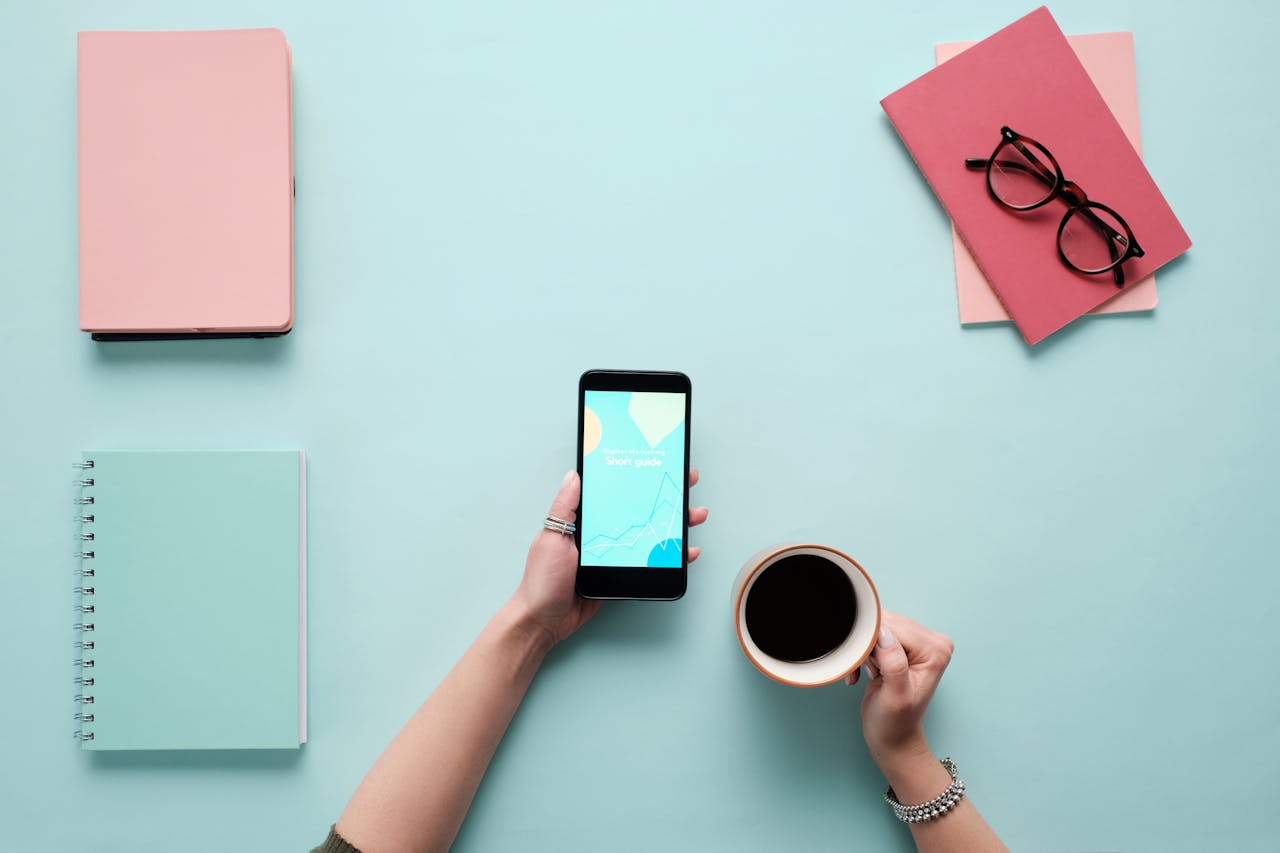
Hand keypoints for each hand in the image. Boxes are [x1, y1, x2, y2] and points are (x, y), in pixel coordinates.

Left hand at [512, 469, 708, 645]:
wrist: (544, 622)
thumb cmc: (542, 580)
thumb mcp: (552, 537)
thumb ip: (565, 508)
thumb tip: (574, 474)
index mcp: (584, 521)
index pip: (616, 493)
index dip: (637, 480)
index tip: (656, 465)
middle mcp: (602, 534)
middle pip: (640, 511)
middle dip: (666, 498)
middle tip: (687, 485)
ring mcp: (614, 555)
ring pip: (650, 534)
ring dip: (674, 525)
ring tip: (694, 516)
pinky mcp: (621, 574)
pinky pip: (650, 561)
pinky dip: (670, 556)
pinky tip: (686, 552)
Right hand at [849, 611, 954, 771]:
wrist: (894, 739)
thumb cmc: (895, 724)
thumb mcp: (895, 696)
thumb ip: (894, 663)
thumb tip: (882, 633)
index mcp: (936, 650)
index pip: (893, 628)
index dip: (873, 644)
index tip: (871, 667)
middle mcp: (932, 641)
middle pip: (885, 624)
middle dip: (868, 647)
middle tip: (872, 673)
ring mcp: (918, 643)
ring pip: (876, 628)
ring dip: (865, 651)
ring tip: (872, 675)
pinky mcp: (903, 646)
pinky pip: (874, 636)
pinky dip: (865, 654)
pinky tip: (868, 673)